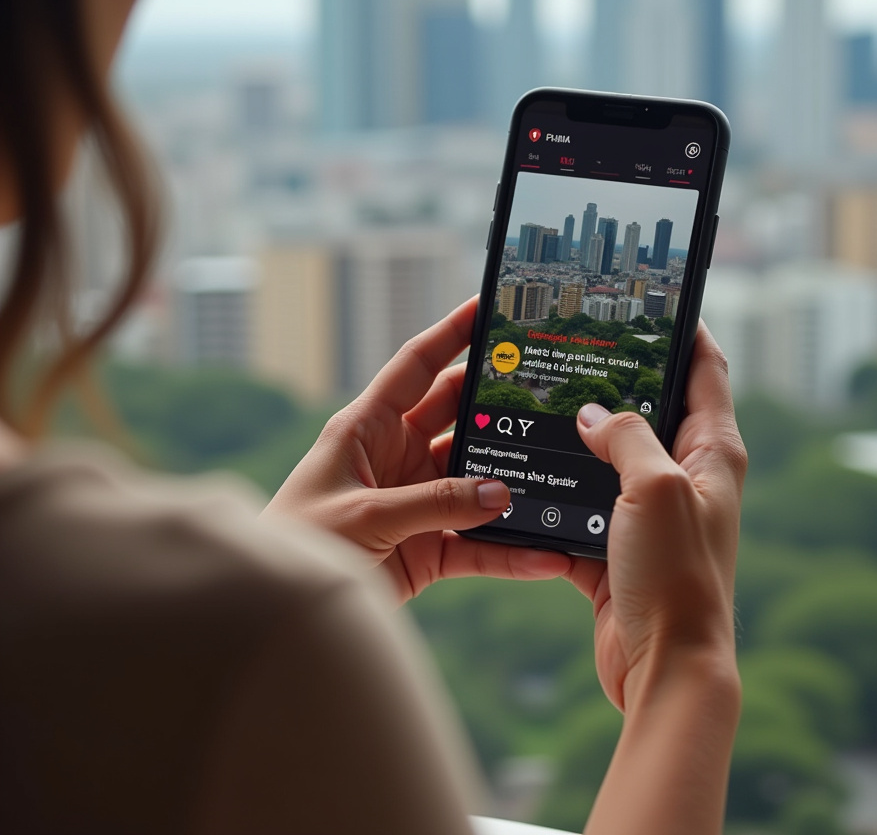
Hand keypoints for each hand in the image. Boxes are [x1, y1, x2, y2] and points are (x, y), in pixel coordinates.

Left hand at [262, 298, 569, 601]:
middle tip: (545, 387)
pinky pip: (478, 544)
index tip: (488, 307)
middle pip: (458, 417)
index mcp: (367, 428)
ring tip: (557, 471)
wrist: (275, 612)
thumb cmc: (300, 544)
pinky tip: (543, 552)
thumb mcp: (365, 513)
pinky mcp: (429, 547)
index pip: (416, 368)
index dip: (451, 333)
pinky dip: (509, 550)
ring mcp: (417, 500)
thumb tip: (500, 493)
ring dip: (512, 481)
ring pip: (477, 481)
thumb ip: (433, 502)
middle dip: (498, 403)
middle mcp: (397, 456)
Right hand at [565, 322, 746, 711]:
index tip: (657, 298)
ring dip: (585, 433)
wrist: (665, 667)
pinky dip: (564, 487)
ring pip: (615, 454)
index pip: (707, 370)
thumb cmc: (677, 577)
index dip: (686, 330)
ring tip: (545, 399)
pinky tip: (531, 471)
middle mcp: (688, 476)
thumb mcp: (655, 488)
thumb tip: (592, 413)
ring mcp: (654, 510)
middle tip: (579, 344)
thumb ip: (625, 437)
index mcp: (712, 452)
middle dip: (620, 377)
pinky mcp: (621, 543)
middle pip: (655, 407)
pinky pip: (588, 500)